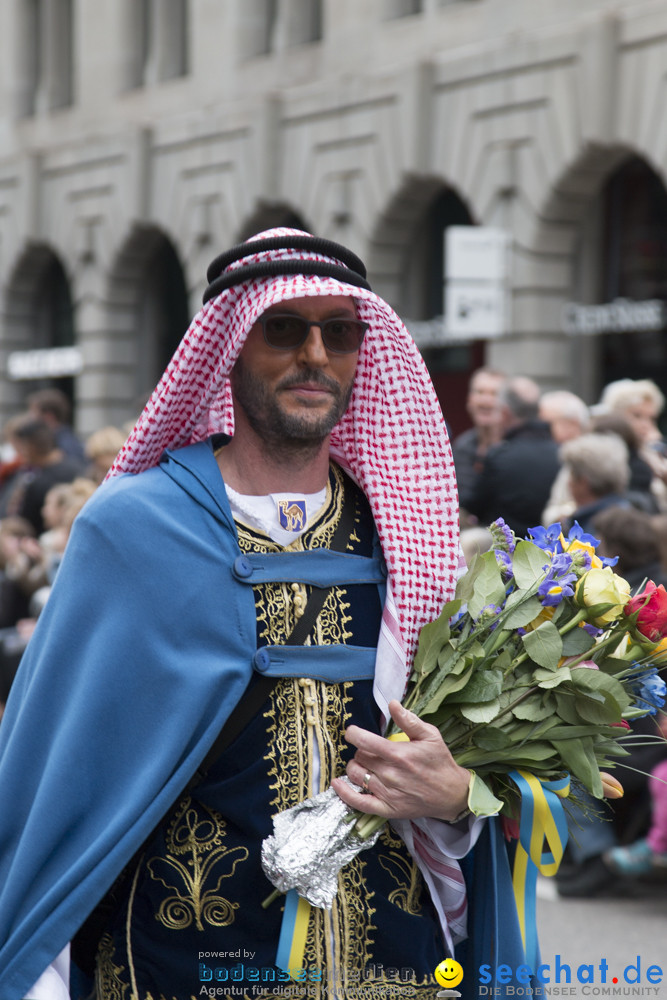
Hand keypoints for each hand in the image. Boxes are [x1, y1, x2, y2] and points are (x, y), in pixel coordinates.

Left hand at [331, 700, 470, 822]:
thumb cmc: (439, 762)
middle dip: (361, 750)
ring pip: (356, 775)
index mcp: (399, 754)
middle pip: (359, 756)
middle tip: (372, 750)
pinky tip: (337, 784)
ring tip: (366, 765)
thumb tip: (392, 703)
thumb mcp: (430, 735)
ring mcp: (387, 793)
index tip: (352, 732)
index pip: (364, 741)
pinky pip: (358, 802)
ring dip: (356, 767)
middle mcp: (390, 774)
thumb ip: (409, 719)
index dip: (353, 733)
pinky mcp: (387, 808)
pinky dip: (344, 793)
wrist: (451, 794)